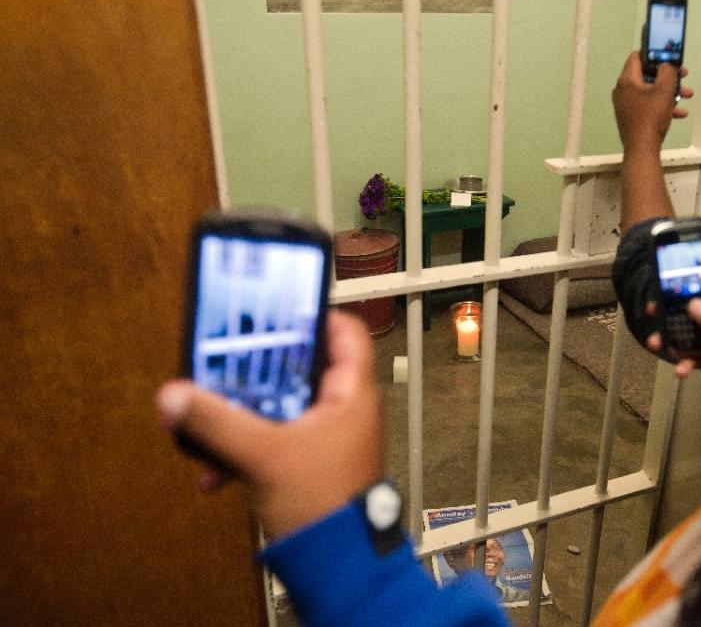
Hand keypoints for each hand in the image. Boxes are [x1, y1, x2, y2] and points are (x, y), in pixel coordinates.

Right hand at [156, 311, 383, 537]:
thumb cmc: (326, 509)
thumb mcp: (263, 455)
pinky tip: (215, 466)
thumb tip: (177, 395)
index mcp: (351, 395)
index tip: (275, 309)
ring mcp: (324, 436)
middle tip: (227, 362)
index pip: (344, 332)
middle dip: (257, 371)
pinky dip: (244, 446)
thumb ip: (216, 422)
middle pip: (299, 367)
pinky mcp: (305, 460)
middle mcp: (341, 410)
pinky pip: (271, 438)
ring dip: (243, 413)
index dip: (312, 314)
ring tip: (213, 414)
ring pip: (279, 405)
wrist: (334, 565)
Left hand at [612, 52, 693, 154]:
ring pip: (650, 91)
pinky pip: (648, 105)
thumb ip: (667, 71)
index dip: (654, 52)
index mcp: (627, 80)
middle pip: (647, 74)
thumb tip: (666, 64)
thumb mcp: (664, 90)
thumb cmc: (651, 117)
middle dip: (668, 75)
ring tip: (687, 95)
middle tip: (683, 74)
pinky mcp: (631, 116)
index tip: (668, 55)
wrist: (642, 149)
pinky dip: (663, 105)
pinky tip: (680, 113)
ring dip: (669, 91)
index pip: (637, 56)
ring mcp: (626, 104)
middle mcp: (623, 90)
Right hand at [646, 266, 700, 394]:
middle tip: (653, 306)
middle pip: (697, 304)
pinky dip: (682, 364)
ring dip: (668, 339)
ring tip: (655, 342)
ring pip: (687, 332)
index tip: (681, 270)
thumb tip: (693, 304)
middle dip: (673, 307)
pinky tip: (681, 371)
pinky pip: (690, 357)